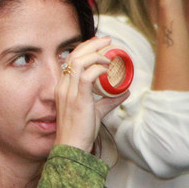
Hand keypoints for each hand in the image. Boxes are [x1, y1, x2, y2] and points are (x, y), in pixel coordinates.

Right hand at [55, 37, 125, 152]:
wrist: (72, 146)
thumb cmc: (80, 131)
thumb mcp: (96, 112)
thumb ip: (109, 100)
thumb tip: (125, 91)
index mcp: (63, 87)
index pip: (70, 60)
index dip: (85, 48)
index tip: (99, 44)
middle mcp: (63, 87)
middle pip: (74, 56)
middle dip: (91, 45)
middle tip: (108, 41)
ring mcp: (69, 92)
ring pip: (78, 62)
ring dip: (96, 55)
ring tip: (109, 56)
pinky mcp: (78, 99)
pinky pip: (87, 77)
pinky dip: (98, 69)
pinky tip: (107, 69)